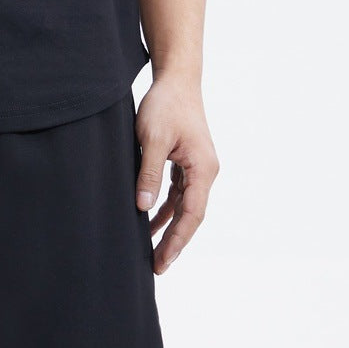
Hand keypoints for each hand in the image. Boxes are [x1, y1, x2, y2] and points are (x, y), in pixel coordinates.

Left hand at [135, 76, 218, 274]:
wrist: (176, 78)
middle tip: (156, 268)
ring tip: (152, 254)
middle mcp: (205, 172)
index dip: (177, 241)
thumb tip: (143, 207)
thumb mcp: (152, 139)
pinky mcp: (187, 165)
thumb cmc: (166, 104)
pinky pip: (178, 197)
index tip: (163, 261)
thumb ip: (149, 174)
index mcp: (203, 168)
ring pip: (185, 209)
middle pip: (191, 217)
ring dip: (169, 231)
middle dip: (174, 243)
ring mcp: (197, 169)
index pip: (192, 214)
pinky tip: (149, 226)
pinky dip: (165, 213)